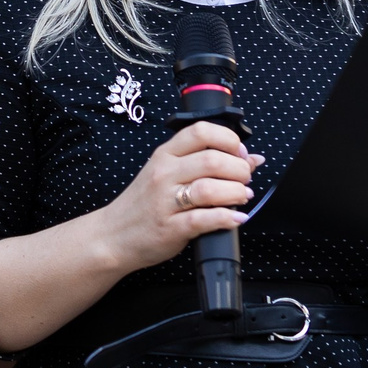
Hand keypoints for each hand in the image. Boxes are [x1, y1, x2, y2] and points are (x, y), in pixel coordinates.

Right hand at [91, 121, 259, 273]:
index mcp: (165, 155)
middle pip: (212, 160)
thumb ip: (205, 164)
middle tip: (244, 181)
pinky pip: (204, 219)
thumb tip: (253, 158)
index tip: (239, 154)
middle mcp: (164, 173)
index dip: (229, 140)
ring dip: (236, 193)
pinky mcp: (170, 227)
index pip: (201, 132)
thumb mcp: (168, 175)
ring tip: (242, 198)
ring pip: (210, 189)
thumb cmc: (144, 204)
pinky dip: (227, 218)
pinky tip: (236, 218)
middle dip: (239, 170)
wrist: (113, 235)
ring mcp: (165, 201)